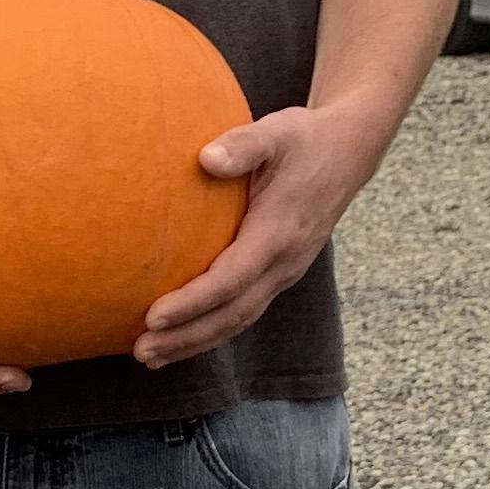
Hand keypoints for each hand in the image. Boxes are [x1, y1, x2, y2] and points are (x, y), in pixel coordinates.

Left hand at [132, 102, 384, 368]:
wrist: (348, 152)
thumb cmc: (305, 139)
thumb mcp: (276, 132)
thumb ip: (242, 144)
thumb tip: (205, 158)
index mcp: (279, 233)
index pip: (231, 279)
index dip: (192, 303)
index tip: (153, 316)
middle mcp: (284, 262)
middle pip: (232, 314)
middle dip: (186, 337)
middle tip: (141, 351)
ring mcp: (285, 272)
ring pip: (238, 320)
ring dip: (194, 342)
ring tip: (150, 356)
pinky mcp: (280, 273)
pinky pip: (244, 310)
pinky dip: (211, 329)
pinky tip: (179, 336)